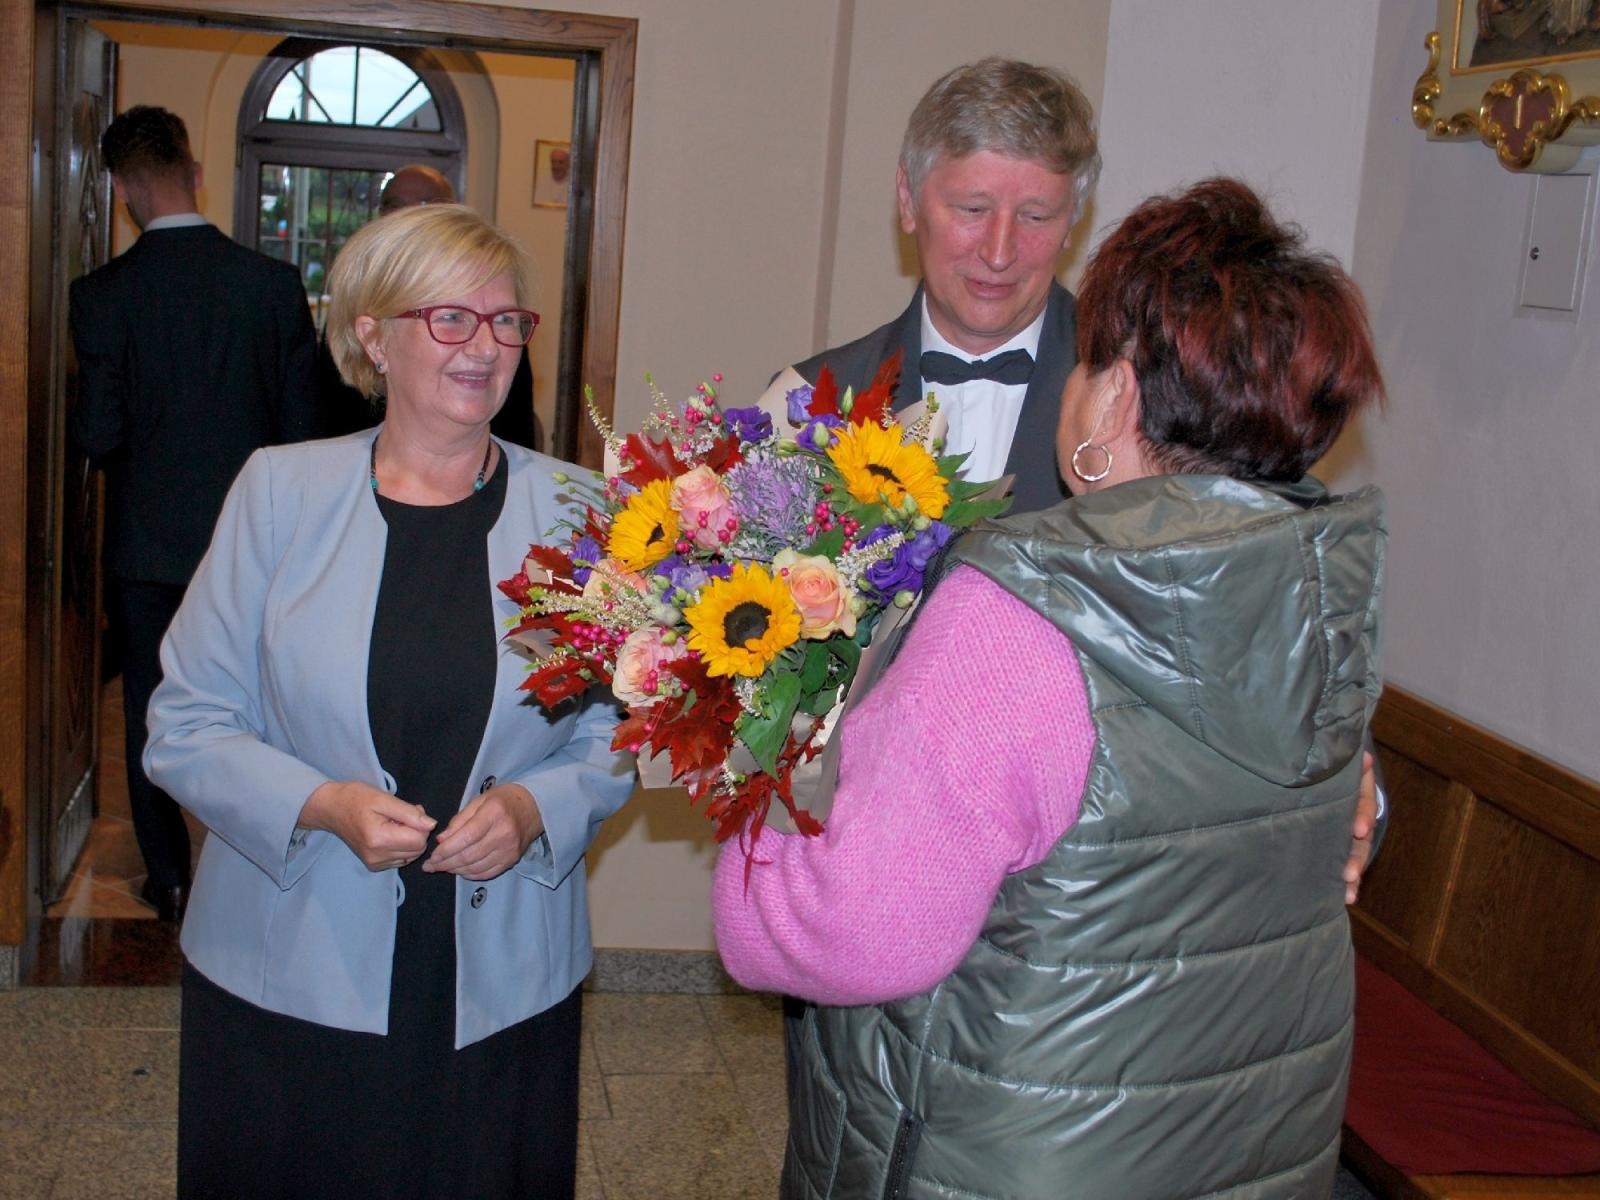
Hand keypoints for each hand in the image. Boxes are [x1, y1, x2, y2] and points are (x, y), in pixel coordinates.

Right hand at [297, 780, 434, 871]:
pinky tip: (390, 833)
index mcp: (379, 839)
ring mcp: (375, 864)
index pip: (419, 840)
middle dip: (416, 831)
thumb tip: (431, 825)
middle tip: (402, 815)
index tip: (410, 811)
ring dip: (409, 839)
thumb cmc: (356, 798)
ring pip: (411, 855)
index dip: (420, 824)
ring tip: (394, 823)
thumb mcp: (384, 798)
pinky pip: (401, 859)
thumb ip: (409, 813)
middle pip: (417, 849)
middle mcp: (377, 857)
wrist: (331, 809)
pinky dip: (401, 846)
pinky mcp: (374, 866)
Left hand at [424, 784, 543, 880]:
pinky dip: (470, 874)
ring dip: (455, 870)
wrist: (533, 808)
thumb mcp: (479, 801)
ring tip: (442, 868)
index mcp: (494, 813)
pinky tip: (459, 870)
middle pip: (469, 855)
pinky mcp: (512, 860)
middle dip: (446, 863)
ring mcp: (509, 849)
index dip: (446, 850)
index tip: (432, 855)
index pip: (466, 837)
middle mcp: (504, 833)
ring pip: (476, 867)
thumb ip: (459, 820)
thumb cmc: (503, 801)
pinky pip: (486, 873)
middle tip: (430, 866)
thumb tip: (441, 841)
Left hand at [1343, 751, 1377, 904]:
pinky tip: (1344, 897)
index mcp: (1355, 794)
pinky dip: (1346, 881)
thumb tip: (1364, 759)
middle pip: (1361, 839)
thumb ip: (1351, 765)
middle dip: (1356, 857)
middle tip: (1349, 874)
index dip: (1361, 815)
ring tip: (1348, 894)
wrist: (1322, 774)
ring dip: (1353, 875)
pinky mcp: (1334, 846)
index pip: (1362, 805)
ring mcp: (1346, 835)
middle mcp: (1355, 818)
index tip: (1358, 828)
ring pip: (1354, 856)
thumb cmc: (1329, 768)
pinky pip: (1342, 864)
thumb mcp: (1340, 763)